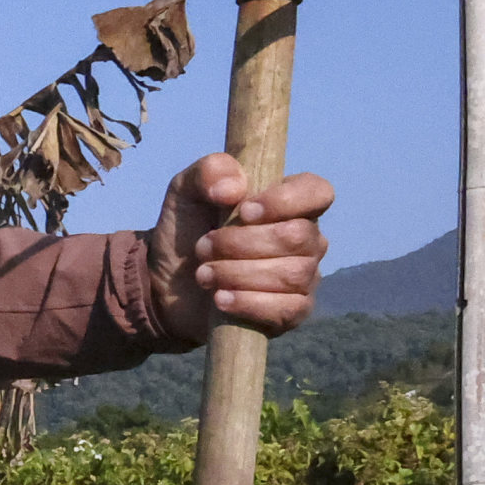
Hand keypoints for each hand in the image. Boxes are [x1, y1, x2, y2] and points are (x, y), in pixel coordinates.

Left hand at [146, 154, 334, 337]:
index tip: (244, 211)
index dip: (285, 201)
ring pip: (292, 274)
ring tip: (204, 274)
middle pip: (298, 237)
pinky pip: (288, 309)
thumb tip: (235, 187)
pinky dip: (249, 303)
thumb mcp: (185, 192)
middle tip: (203, 247)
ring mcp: (304, 277)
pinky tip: (221, 299)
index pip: (317, 192)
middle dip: (242, 243)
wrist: (166, 285)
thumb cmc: (187, 231)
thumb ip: (208, 172)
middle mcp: (306, 239)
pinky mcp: (292, 312)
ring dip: (238, 273)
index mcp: (289, 203)